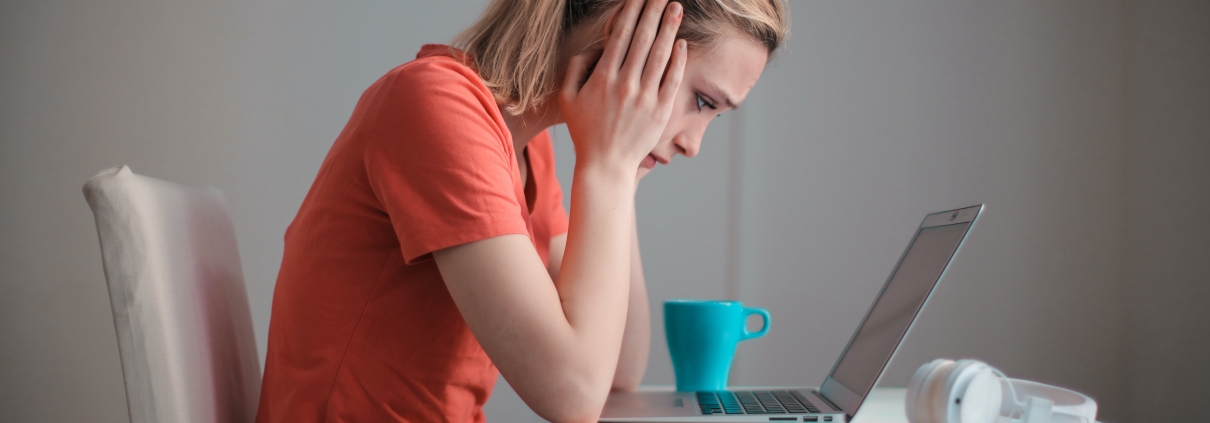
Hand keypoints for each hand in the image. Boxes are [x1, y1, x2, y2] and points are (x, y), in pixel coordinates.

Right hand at [559, 0, 686, 176]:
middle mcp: (625, 84)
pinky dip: (678, 60)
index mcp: (602, 78)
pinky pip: (672, 80)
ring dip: (669, 28)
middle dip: (653, 12)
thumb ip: (575, 69)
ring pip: (660, 55)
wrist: (605, 165)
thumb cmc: (585, 131)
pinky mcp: (660, 111)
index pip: (619, 36)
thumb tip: (591, 49)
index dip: (630, 12)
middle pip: (642, 39)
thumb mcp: (567, 98)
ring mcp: (645, 98)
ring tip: (676, 8)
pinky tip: (682, 43)